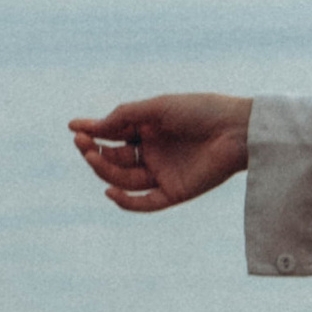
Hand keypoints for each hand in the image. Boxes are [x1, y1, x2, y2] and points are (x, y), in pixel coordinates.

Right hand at [68, 93, 251, 210]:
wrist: (238, 129)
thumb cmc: (200, 111)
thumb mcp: (156, 108)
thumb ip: (123, 118)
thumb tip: (87, 127)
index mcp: (149, 129)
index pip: (114, 135)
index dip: (93, 132)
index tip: (73, 127)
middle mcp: (154, 153)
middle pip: (115, 159)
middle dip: (95, 151)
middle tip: (82, 143)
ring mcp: (164, 173)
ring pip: (125, 179)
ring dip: (104, 170)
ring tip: (91, 155)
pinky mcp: (176, 192)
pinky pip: (146, 203)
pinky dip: (127, 202)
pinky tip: (110, 193)